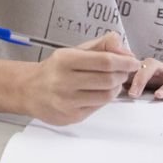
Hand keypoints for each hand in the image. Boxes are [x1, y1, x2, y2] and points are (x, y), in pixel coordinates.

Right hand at [25, 32, 139, 125]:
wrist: (28, 90)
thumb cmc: (55, 69)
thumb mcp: (73, 51)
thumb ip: (101, 46)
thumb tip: (124, 48)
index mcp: (64, 60)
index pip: (104, 61)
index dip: (124, 62)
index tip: (133, 61)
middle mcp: (63, 81)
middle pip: (109, 80)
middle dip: (122, 75)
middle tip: (124, 71)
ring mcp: (67, 101)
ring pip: (107, 95)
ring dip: (116, 88)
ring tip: (113, 81)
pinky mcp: (71, 116)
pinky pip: (98, 107)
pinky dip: (105, 98)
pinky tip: (100, 92)